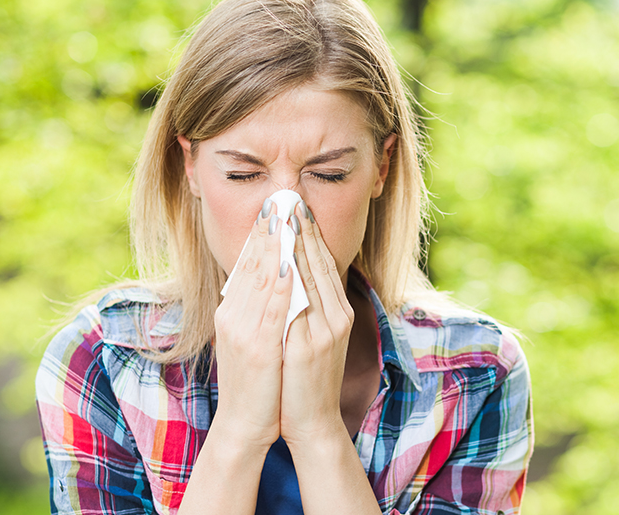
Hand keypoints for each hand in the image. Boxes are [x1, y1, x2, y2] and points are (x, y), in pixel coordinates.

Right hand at [211, 201, 291, 451]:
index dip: (260, 234)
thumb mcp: (251, 338)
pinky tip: (286, 262)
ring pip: (260, 279)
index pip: (247, 265)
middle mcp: (233, 316)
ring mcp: (244, 331)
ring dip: (273, 245)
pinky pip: (271, 309)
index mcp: (232, 312)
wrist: (245, 424)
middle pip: (252, 264)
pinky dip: (278, 282)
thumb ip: (255, 309)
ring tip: (283, 217)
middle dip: (267, 230)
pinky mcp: (258, 348)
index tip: (272, 207)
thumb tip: (266, 280)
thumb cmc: (256, 383)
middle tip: (279, 198)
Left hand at [280, 200, 354, 446]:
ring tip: (283, 216)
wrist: (311, 421)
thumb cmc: (304, 379)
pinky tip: (281, 258)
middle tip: (288, 197)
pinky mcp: (312, 345)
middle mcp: (336, 316)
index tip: (294, 206)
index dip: (309, 233)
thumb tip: (291, 273)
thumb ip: (306, 306)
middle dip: (302, 229)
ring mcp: (326, 330)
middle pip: (319, 263)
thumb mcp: (311, 336)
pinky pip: (301, 303)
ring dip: (296, 244)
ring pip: (311, 277)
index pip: (322, 263)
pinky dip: (292, 278)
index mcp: (337, 312)